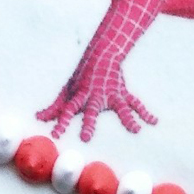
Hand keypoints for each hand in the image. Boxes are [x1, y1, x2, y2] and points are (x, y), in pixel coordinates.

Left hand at [36, 48, 157, 141]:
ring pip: (119, 108)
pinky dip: (145, 113)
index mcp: (79, 97)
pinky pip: (135, 104)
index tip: (56, 134)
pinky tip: (154, 122)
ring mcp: (110, 95)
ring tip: (135, 130)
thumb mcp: (66, 91)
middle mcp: (95, 97)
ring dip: (128, 119)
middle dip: (89, 124)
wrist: (102, 55)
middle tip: (86, 138)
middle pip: (91, 111)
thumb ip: (55, 107)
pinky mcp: (122, 94)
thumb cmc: (81, 78)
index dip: (61, 122)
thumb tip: (39, 118)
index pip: (68, 110)